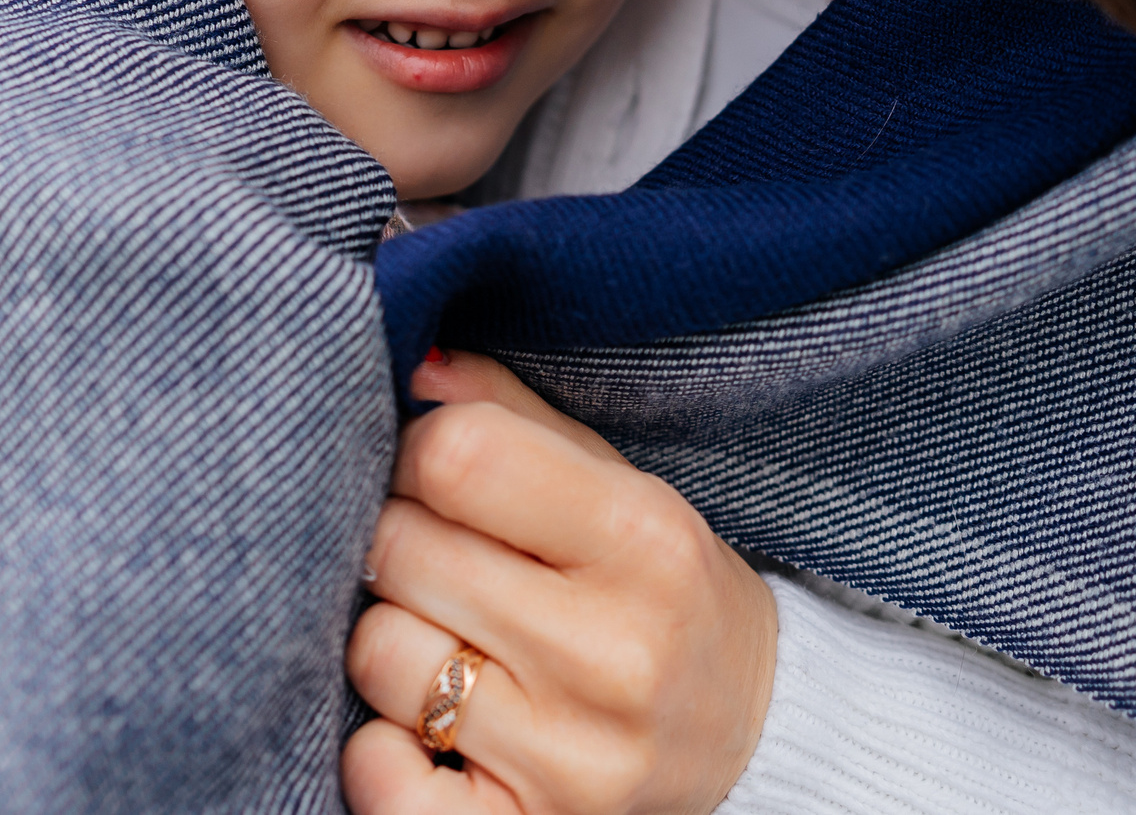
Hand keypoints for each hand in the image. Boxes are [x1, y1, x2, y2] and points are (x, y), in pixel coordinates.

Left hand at [344, 351, 776, 814]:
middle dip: (403, 542)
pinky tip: (428, 730)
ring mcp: (573, 757)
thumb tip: (416, 363)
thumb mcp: (619, 486)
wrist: (755, 738)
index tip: (442, 475)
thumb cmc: (662, 591)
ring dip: (394, 640)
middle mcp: (614, 651)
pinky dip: (379, 753)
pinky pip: (383, 782)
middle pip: (403, 550)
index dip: (422, 453)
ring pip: (381, 656)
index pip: (456, 456)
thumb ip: (512, 416)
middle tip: (444, 560)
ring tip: (453, 640)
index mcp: (644, 539)